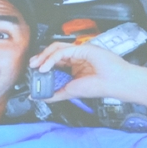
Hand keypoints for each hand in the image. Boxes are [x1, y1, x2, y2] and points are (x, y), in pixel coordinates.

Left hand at [28, 41, 142, 101]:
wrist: (115, 83)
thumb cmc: (99, 86)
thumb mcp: (70, 92)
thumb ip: (54, 95)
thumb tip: (37, 98)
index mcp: (74, 66)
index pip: (54, 61)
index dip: (43, 64)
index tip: (34, 72)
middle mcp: (76, 57)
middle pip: (53, 53)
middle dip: (40, 59)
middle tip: (32, 66)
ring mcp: (79, 52)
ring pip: (56, 49)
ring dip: (43, 57)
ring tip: (36, 66)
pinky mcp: (82, 49)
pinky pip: (62, 51)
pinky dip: (51, 59)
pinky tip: (46, 67)